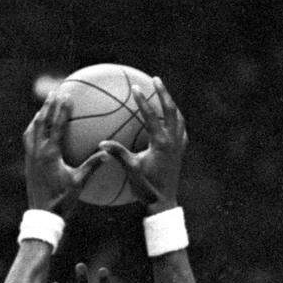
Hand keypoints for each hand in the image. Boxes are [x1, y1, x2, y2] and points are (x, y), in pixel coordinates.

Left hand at [24, 92, 104, 215]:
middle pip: (41, 122)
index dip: (62, 109)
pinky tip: (39, 128)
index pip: (56, 125)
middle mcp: (37, 152)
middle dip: (48, 105)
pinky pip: (28, 140)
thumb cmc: (62, 201)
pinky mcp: (28, 164)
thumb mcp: (79, 183)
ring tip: (45, 105)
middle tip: (54, 90)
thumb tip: (108, 153)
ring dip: (39, 115)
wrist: (43, 216)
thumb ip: (92, 166)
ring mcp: (30, 157)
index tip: (67, 94)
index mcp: (50, 154)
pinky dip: (34, 129)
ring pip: (32, 129)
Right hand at [97, 76, 186, 209]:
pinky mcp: (180, 153)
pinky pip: (181, 131)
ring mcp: (179, 146)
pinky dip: (176, 122)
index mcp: (161, 143)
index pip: (151, 115)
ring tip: (164, 96)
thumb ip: (118, 155)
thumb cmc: (146, 189)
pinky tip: (171, 121)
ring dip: (172, 105)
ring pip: (179, 118)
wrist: (164, 204)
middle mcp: (173, 141)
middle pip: (171, 109)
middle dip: (163, 93)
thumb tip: (102, 143)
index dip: (142, 100)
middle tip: (156, 79)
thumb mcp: (131, 170)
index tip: (135, 88)